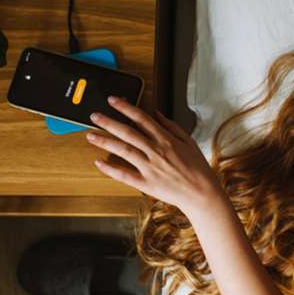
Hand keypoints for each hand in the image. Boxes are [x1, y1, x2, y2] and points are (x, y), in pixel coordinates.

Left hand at [86, 96, 223, 214]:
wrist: (202, 193)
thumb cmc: (198, 169)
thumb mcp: (189, 141)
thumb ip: (171, 126)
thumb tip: (157, 113)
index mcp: (166, 139)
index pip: (141, 118)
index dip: (125, 107)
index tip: (113, 101)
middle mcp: (156, 151)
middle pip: (128, 132)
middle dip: (109, 122)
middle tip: (94, 115)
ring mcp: (150, 168)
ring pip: (123, 150)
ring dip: (105, 142)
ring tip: (91, 135)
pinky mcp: (146, 184)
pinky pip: (125, 175)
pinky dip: (111, 169)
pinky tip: (99, 162)